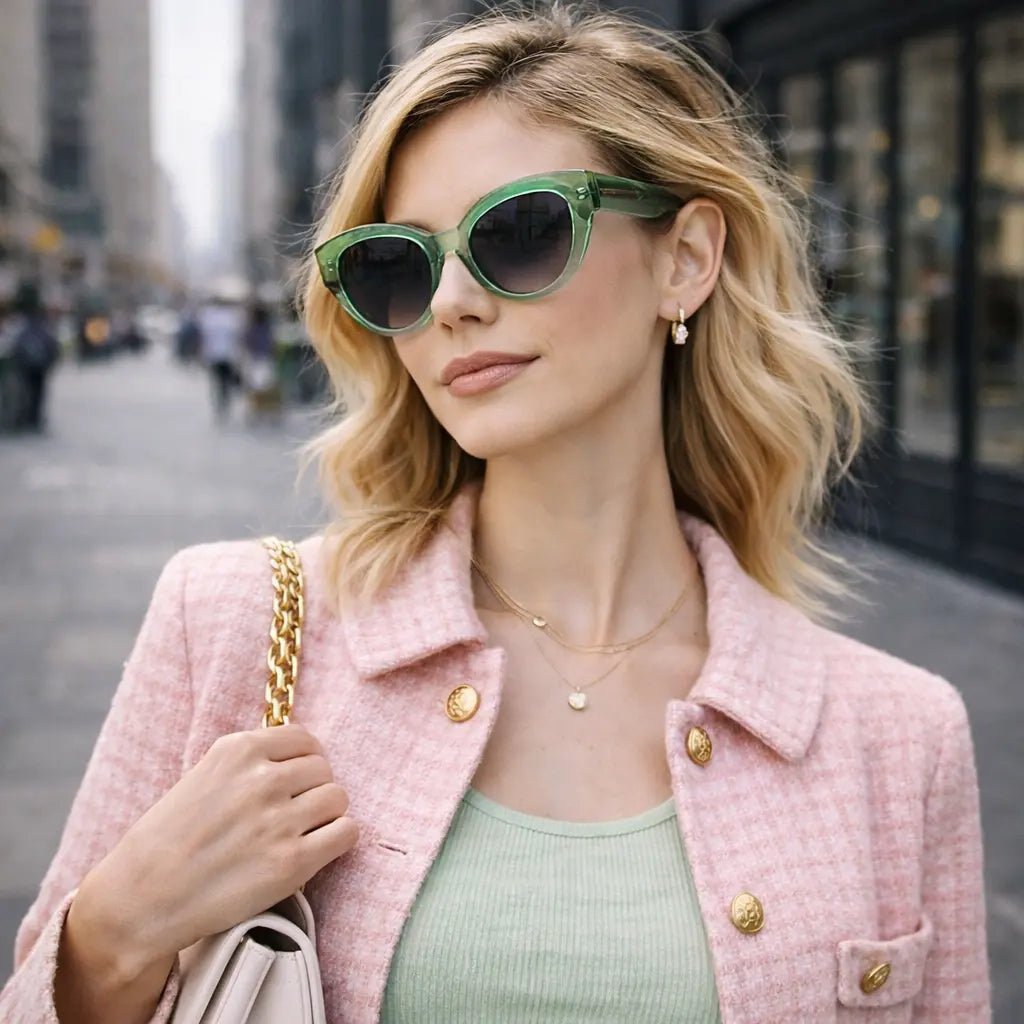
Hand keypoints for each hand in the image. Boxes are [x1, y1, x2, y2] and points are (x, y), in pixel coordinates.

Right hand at [76, 724, 358, 963]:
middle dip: (313, 790)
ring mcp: (279, 820)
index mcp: (239, 750)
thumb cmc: (169, 838)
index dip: (305, 761)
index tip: (297, 780)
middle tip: (293, 815)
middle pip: (324, 770)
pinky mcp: (292, 862)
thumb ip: (249, 762)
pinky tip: (317, 850)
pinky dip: (338, 839)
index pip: (304, 739)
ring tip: (302, 834)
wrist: (141, 897)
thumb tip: (300, 755)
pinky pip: (346, 832)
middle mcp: (263, 779)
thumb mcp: (204, 776)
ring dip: (326, 815)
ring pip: (338, 798)